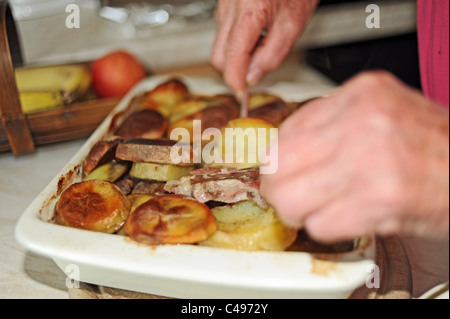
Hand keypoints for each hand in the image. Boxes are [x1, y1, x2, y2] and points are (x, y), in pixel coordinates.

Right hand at [210, 0, 318, 98]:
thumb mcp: (293, 25)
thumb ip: (271, 55)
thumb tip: (252, 78)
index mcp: (248, 16)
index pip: (230, 62)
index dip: (236, 83)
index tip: (243, 94)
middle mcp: (230, 9)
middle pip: (218, 56)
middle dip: (233, 70)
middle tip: (256, 72)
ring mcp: (224, 4)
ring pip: (219, 44)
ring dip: (236, 54)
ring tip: (262, 45)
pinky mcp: (226, 2)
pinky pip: (224, 29)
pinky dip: (236, 40)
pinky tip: (256, 34)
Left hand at [261, 71, 448, 242]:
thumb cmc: (431, 146)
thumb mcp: (380, 113)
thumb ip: (331, 124)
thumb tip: (283, 150)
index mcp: (360, 94)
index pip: (285, 132)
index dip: (279, 161)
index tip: (284, 172)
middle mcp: (363, 121)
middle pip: (278, 166)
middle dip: (279, 190)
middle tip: (291, 196)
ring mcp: (371, 159)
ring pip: (290, 198)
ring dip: (300, 211)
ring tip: (321, 207)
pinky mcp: (382, 199)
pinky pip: (320, 224)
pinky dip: (327, 227)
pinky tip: (349, 216)